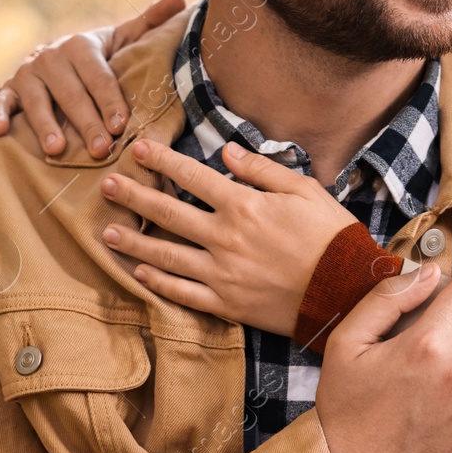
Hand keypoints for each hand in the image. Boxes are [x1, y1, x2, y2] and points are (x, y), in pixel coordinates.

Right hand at [0, 0, 186, 157]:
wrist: (55, 56)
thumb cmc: (98, 56)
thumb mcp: (121, 39)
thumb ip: (148, 24)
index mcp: (82, 46)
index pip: (99, 77)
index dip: (110, 101)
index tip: (122, 125)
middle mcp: (52, 57)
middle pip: (71, 94)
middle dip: (86, 122)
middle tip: (100, 150)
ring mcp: (27, 73)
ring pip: (36, 101)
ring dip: (45, 125)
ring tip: (58, 150)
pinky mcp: (9, 88)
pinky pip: (1, 101)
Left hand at [98, 138, 357, 335]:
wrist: (346, 289)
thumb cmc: (331, 236)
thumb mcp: (305, 190)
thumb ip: (262, 169)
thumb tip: (227, 151)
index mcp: (244, 205)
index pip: (192, 176)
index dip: (162, 161)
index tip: (138, 149)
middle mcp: (225, 238)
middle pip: (169, 213)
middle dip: (134, 196)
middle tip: (105, 186)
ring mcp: (222, 274)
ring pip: (166, 256)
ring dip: (134, 241)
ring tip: (107, 232)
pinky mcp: (227, 303)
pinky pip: (182, 293)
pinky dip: (158, 282)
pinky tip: (139, 272)